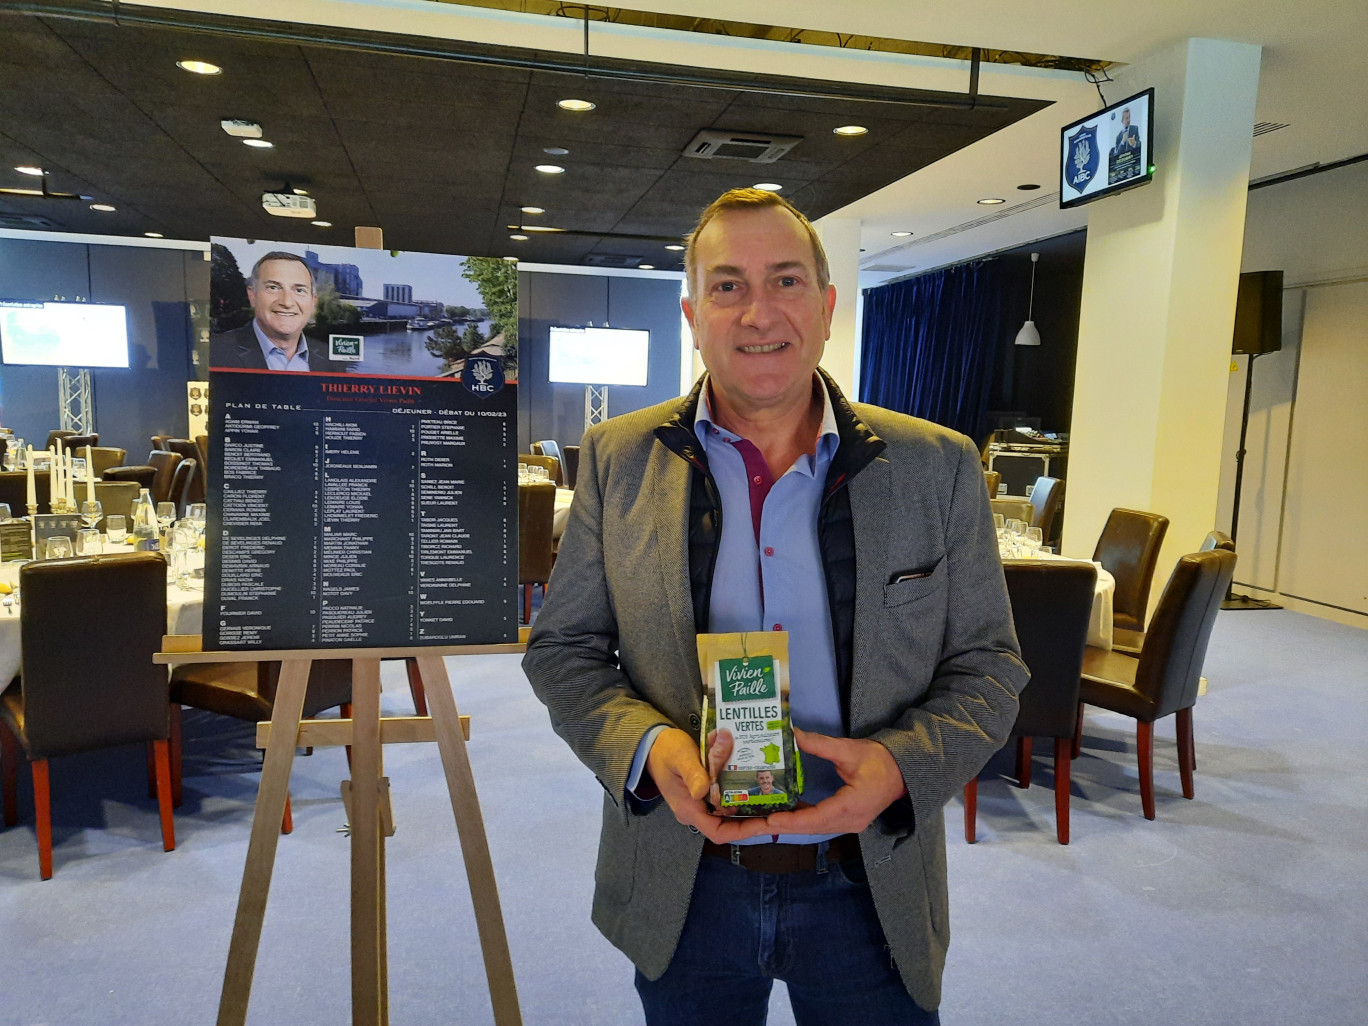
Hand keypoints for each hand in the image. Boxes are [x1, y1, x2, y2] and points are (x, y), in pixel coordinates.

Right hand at [645, 727, 774, 843]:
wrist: (653, 744)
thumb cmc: (665, 751)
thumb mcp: (679, 757)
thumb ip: (692, 773)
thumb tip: (704, 790)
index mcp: (689, 809)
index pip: (718, 832)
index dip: (742, 831)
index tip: (764, 824)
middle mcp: (696, 810)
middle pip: (728, 824)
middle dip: (752, 819)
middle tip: (777, 810)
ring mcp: (700, 802)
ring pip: (729, 811)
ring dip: (748, 805)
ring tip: (772, 798)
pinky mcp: (705, 792)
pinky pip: (725, 798)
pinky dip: (740, 792)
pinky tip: (756, 784)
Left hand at [763, 727, 905, 836]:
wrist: (903, 771)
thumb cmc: (880, 761)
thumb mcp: (850, 750)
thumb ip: (821, 745)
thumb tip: (795, 735)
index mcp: (853, 806)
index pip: (819, 817)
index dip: (794, 820)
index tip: (772, 819)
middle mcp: (850, 821)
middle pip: (813, 827)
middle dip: (785, 826)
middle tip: (757, 823)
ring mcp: (850, 824)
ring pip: (816, 828)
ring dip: (791, 825)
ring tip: (764, 821)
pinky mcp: (848, 820)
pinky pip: (821, 824)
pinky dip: (803, 821)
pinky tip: (786, 815)